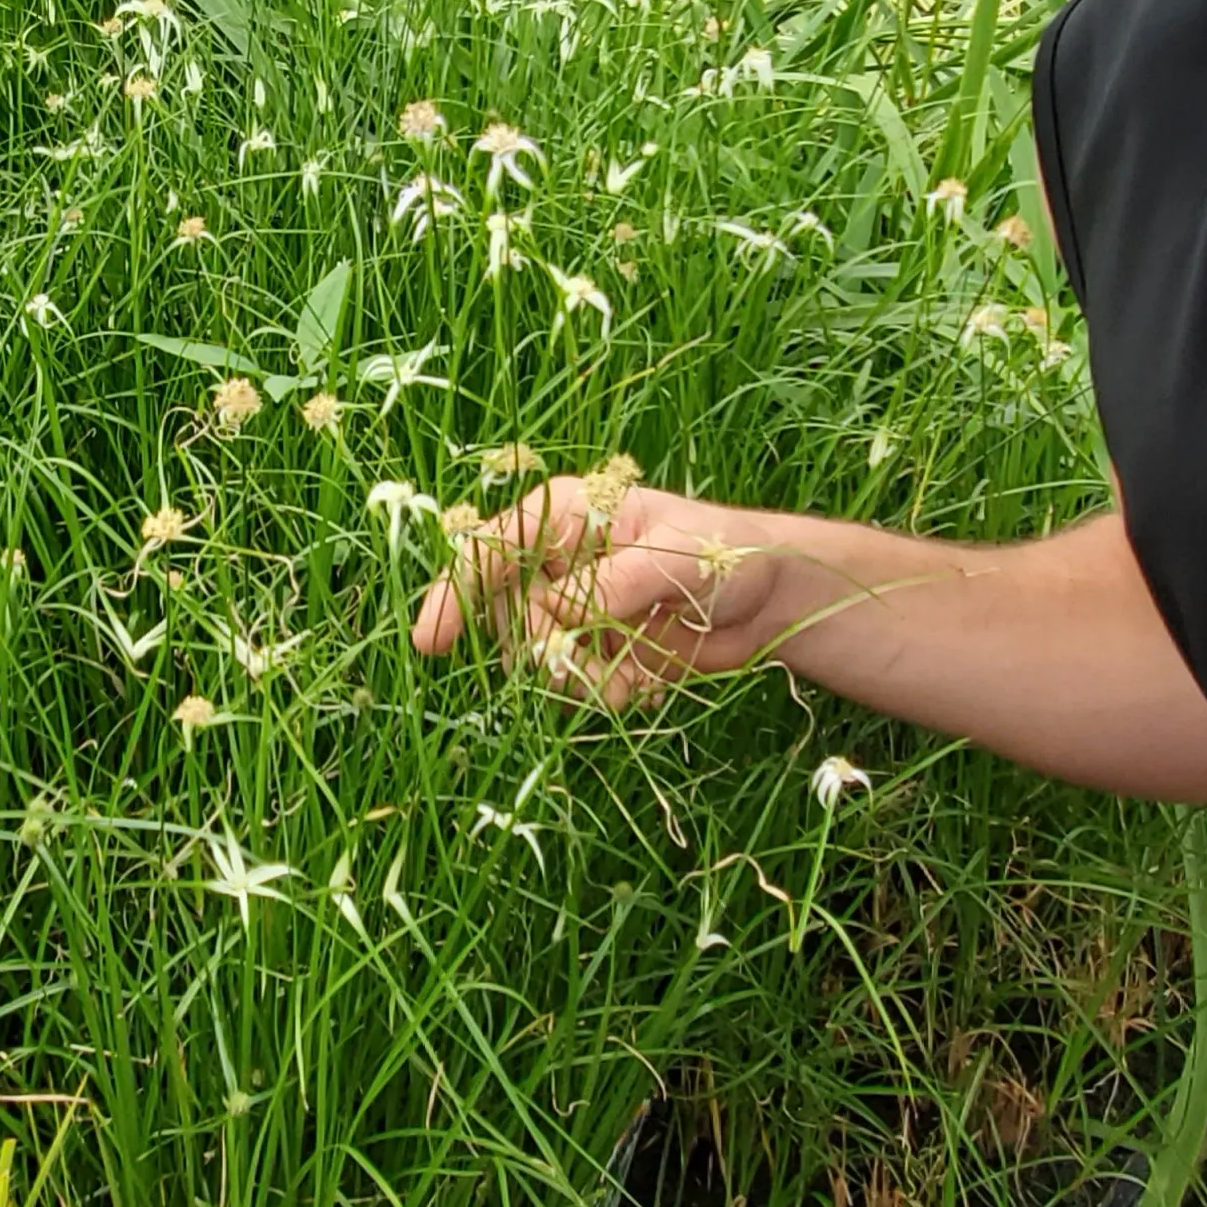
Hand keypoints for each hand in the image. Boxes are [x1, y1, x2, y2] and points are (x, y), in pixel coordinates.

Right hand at [410, 473, 802, 705]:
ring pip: (534, 658)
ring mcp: (574, 611)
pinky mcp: (595, 653)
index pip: (489, 549)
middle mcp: (556, 562)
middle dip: (536, 647)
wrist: (773, 600)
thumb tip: (553, 614)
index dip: (454, 592)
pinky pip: (572, 686)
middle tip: (582, 656)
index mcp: (565, 515)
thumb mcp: (673, 556)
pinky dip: (603, 691)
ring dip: (576, 674)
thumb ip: (610, 584)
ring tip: (629, 667)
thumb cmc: (726, 550)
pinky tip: (644, 678)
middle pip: (503, 614)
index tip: (433, 641)